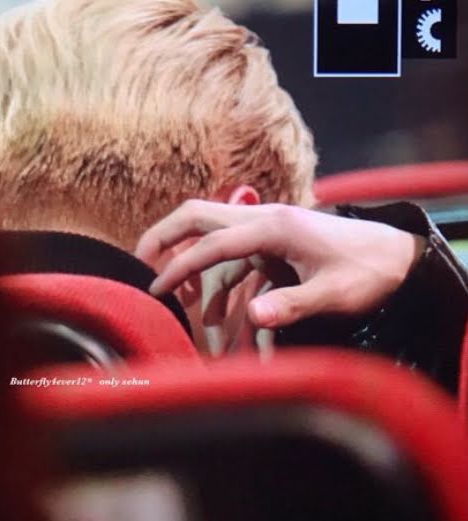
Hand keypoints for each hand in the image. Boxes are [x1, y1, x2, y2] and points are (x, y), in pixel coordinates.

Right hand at [136, 200, 424, 344]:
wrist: (394, 254)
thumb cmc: (368, 271)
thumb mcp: (334, 293)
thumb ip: (294, 304)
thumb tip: (253, 318)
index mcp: (274, 227)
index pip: (213, 243)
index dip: (180, 266)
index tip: (156, 288)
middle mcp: (264, 217)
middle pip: (199, 215)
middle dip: (164, 234)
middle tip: (139, 260)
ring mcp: (266, 224)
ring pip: (210, 228)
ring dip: (186, 254)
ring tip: (170, 287)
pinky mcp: (270, 238)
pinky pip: (229, 248)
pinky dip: (212, 267)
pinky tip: (208, 294)